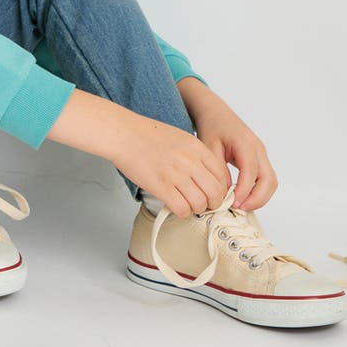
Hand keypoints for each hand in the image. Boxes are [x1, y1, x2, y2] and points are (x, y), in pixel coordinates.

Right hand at [112, 113, 230, 219]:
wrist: (123, 133)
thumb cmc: (146, 135)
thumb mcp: (179, 137)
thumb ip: (195, 155)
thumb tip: (206, 177)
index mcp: (196, 148)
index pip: (222, 176)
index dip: (221, 190)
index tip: (215, 195)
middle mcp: (190, 161)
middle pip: (215, 193)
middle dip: (212, 203)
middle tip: (204, 204)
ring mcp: (176, 174)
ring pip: (200, 204)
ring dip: (196, 209)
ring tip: (187, 204)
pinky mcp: (161, 186)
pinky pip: (182, 208)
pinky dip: (182, 212)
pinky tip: (175, 206)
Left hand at [177, 78, 277, 211]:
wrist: (214, 112)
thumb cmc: (211, 126)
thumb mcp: (208, 146)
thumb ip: (217, 168)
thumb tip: (225, 191)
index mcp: (245, 143)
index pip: (251, 172)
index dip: (245, 191)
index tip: (233, 203)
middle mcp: (258, 148)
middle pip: (269, 180)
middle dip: (257, 198)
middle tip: (239, 209)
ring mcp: (261, 153)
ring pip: (271, 181)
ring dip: (260, 197)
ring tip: (241, 206)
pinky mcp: (259, 158)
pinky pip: (266, 178)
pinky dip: (259, 190)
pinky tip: (243, 197)